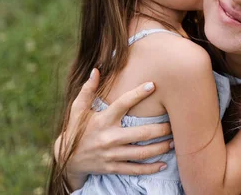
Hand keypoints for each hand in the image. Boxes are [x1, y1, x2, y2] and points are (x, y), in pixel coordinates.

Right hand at [56, 69, 172, 188]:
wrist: (66, 158)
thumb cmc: (76, 129)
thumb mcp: (78, 109)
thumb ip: (88, 90)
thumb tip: (95, 70)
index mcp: (102, 120)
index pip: (123, 104)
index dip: (138, 94)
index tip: (153, 85)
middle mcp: (109, 138)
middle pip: (141, 134)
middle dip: (161, 129)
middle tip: (174, 124)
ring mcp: (111, 155)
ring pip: (141, 153)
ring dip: (160, 148)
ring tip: (174, 141)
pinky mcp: (112, 167)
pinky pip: (135, 170)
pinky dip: (150, 169)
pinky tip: (163, 163)